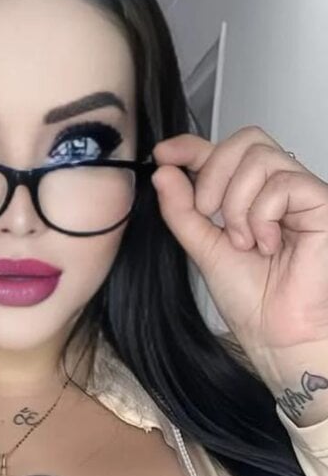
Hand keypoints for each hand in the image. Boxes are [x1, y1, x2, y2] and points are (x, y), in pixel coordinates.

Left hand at [151, 126, 327, 393]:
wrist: (275, 333)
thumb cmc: (250, 299)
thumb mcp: (203, 247)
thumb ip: (182, 210)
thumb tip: (165, 171)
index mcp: (249, 196)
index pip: (223, 151)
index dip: (191, 145)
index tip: (164, 154)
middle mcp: (277, 189)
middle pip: (245, 142)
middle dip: (213, 175)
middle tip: (208, 214)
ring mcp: (301, 195)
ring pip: (260, 159)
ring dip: (237, 204)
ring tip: (244, 242)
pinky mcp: (322, 205)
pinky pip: (283, 184)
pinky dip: (263, 216)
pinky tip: (267, 244)